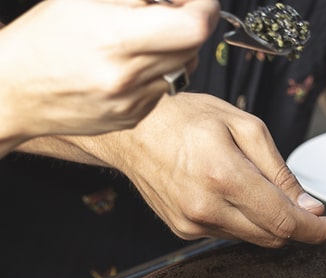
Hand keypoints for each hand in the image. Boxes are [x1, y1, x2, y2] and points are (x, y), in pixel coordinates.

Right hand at [0, 0, 217, 143]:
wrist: (12, 90)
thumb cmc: (41, 38)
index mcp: (116, 39)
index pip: (193, 27)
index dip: (204, 8)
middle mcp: (128, 76)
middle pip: (193, 47)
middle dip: (190, 24)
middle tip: (169, 11)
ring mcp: (133, 102)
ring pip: (183, 68)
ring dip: (177, 47)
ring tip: (145, 36)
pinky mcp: (133, 117)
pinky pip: (165, 89)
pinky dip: (158, 70)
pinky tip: (130, 62)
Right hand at [93, 93, 325, 246]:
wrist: (127, 130)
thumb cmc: (183, 118)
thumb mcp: (244, 126)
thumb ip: (280, 170)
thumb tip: (309, 206)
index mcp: (226, 177)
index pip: (286, 221)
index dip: (318, 231)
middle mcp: (208, 208)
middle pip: (275, 236)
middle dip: (299, 225)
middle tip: (308, 205)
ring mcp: (193, 224)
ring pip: (254, 238)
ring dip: (270, 222)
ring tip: (255, 186)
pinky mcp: (184, 231)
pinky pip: (230, 234)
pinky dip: (243, 220)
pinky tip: (229, 193)